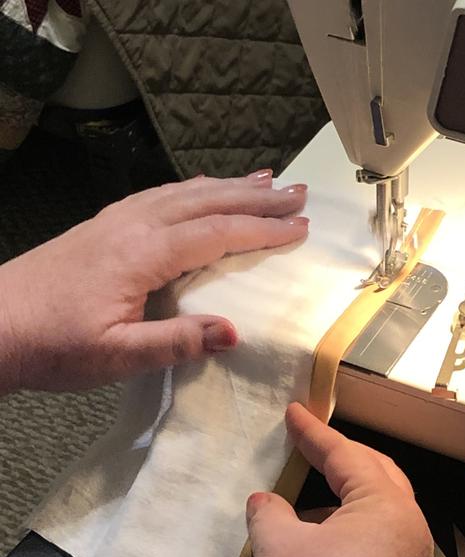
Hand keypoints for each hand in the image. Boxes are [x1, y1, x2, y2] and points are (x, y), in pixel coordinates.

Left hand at [0, 171, 308, 393]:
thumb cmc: (50, 345)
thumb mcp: (114, 356)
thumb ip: (175, 343)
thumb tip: (235, 332)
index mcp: (142, 253)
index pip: (218, 233)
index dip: (263, 230)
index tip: (301, 229)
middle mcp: (134, 225)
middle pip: (209, 200)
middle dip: (258, 196)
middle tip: (299, 193)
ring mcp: (117, 219)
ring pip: (187, 192)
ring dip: (231, 185)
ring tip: (268, 179)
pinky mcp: (104, 224)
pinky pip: (163, 194)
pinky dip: (196, 187)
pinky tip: (205, 188)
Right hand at [246, 403, 432, 556]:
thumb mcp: (282, 552)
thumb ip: (269, 516)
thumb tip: (264, 501)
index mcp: (386, 507)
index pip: (346, 453)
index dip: (314, 432)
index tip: (294, 412)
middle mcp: (408, 524)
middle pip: (374, 471)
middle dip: (339, 456)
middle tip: (308, 442)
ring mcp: (410, 552)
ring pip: (377, 505)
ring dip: (340, 496)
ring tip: (300, 501)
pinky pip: (377, 534)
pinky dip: (347, 527)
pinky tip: (317, 540)